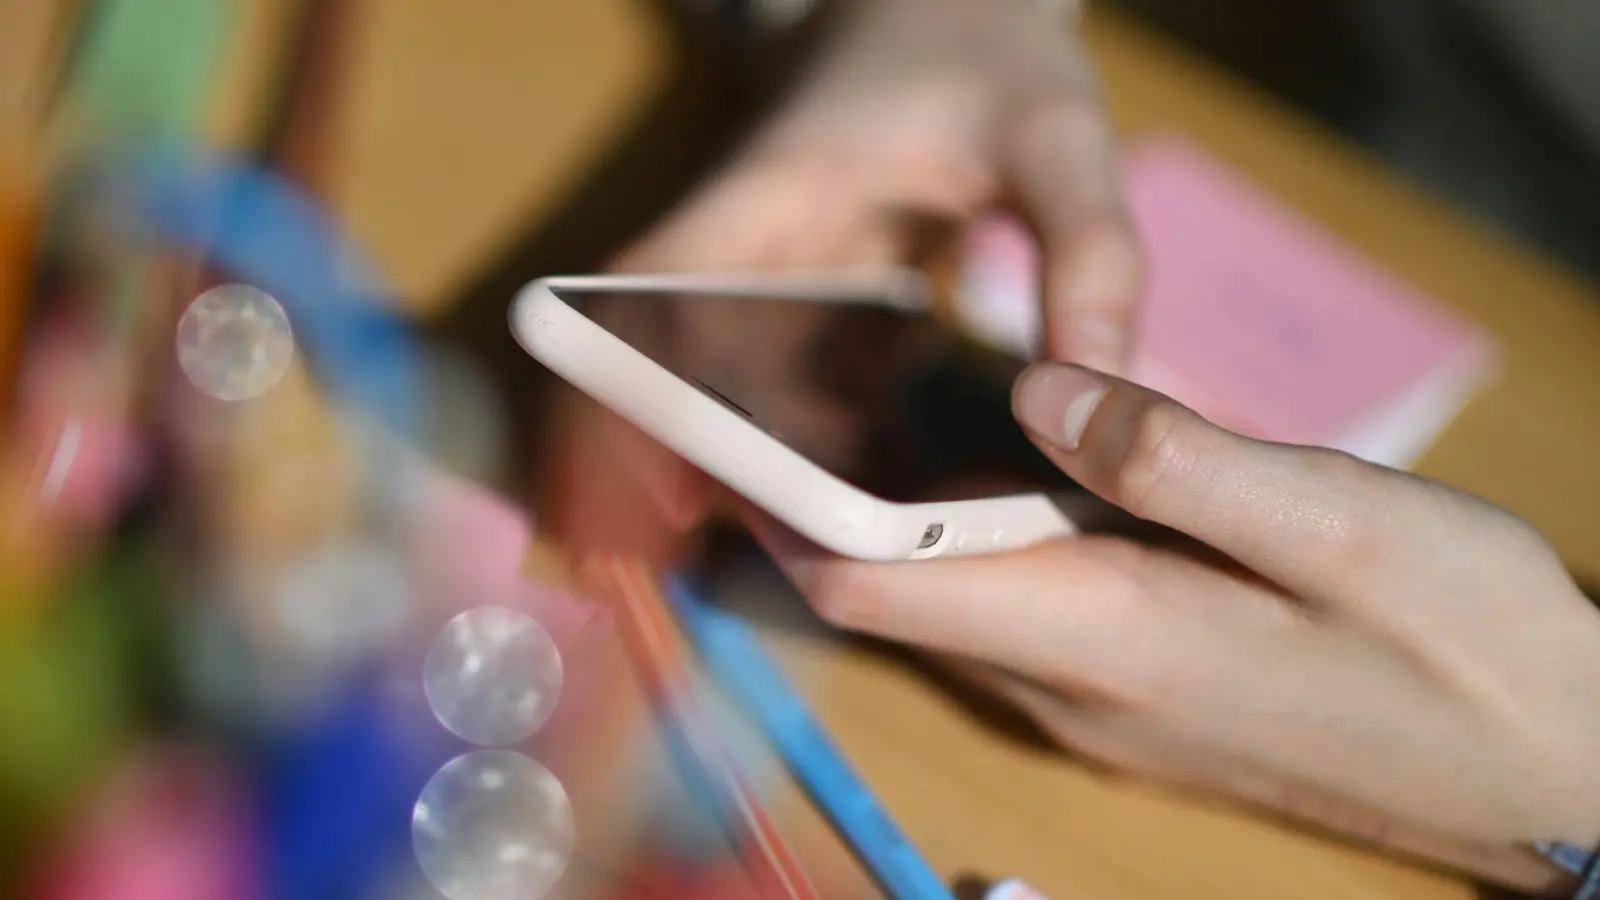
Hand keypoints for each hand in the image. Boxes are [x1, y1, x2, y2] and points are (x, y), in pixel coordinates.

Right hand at [542, 0, 1139, 567]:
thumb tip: (1096, 398)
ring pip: (729, 403)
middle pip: (673, 378)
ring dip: (752, 486)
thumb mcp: (1058, 134)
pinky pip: (791, 403)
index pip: (649, 298)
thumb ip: (1088, 249)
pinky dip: (817, 464)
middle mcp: (748, 252)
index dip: (620, 400)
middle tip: (702, 587)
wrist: (952, 12)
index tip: (646, 502)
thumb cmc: (990, 54)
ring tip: (805, 580)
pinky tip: (874, 524)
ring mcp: (770, 289)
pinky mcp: (806, 316)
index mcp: (771, 194)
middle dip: (674, 481)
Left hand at [753, 362, 1599, 892]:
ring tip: (887, 407)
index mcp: (1101, 638)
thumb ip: (1169, 454)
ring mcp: (1105, 706)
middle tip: (803, 388)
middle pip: (900, 598)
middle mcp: (1072, 689)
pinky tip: (1020, 474)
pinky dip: (991, 548)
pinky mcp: (1143, 700)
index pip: (877, 588)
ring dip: (917, 521)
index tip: (728, 428)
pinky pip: (1023, 618)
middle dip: (838, 503)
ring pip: (959, 606)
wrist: (1551, 772)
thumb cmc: (1459, 644)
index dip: (787, 512)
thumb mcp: (1334, 521)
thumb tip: (1030, 388)